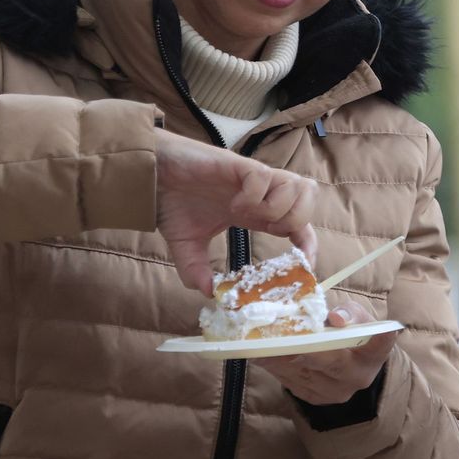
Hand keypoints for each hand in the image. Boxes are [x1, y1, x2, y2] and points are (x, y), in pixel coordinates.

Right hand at [155, 130, 317, 292]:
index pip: (299, 223)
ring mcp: (251, 178)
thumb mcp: (187, 246)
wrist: (150, 176)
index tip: (306, 264)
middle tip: (268, 231)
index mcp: (256, 212)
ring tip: (248, 216)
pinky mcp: (237, 165)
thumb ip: (196, 270)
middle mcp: (260, 193)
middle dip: (297, 221)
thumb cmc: (173, 203)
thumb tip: (208, 293)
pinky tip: (233, 205)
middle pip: (308, 198)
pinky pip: (264, 177)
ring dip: (278, 208)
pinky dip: (254, 196)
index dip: (308, 242)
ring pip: (295, 185)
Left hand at [253, 299, 398, 404]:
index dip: (359, 328)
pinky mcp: (310, 398)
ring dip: (274, 347)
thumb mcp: (357, 317)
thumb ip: (348, 313)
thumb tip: (331, 316)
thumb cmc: (353, 333)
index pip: (379, 342)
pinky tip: (257, 344)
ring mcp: (331, 392)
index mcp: (373, 354)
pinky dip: (270, 358)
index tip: (336, 317)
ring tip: (254, 329)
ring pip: (298, 368)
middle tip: (270, 321)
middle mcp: (355, 377)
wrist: (350, 370)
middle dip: (295, 337)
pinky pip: (285, 377)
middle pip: (324, 357)